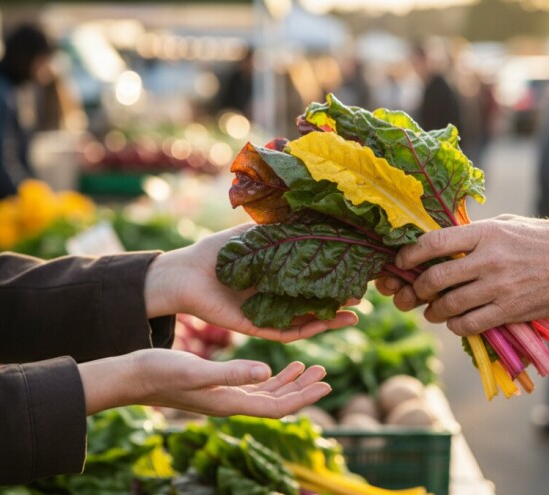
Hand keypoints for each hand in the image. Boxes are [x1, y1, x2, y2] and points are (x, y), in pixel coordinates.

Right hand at [79, 348, 330, 416]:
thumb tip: (266, 372)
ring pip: (267, 393)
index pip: (277, 407)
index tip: (327, 386)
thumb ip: (231, 373)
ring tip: (313, 367)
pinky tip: (281, 365)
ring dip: (291, 382)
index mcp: (230, 402)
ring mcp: (224, 395)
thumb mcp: (196, 370)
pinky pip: (254, 385)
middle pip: (277, 401)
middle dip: (304, 389)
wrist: (131, 376)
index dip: (304, 398)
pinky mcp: (218, 385)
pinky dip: (272, 376)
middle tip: (327, 373)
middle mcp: (231, 402)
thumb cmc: (159, 372)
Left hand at [145, 224, 357, 341]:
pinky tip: (329, 322)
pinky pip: (290, 332)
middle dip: (343, 298)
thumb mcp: (255, 234)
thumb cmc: (218, 252)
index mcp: (281, 274)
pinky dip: (311, 329)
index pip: (317, 276)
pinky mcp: (260, 327)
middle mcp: (280, 295)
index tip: (361, 268)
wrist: (185, 274)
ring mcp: (272, 313)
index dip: (339, 274)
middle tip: (364, 292)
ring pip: (310, 320)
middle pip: (319, 301)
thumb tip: (316, 211)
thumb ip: (282, 227)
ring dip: (334, 318)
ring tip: (356, 313)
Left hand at [394, 215, 548, 335]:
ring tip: (432, 309)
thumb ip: (474, 232)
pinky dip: (455, 325)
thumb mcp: (507, 224)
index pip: (435, 242)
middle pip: (435, 278)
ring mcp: (499, 288)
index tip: (402, 261)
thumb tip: (439, 240)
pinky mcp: (508, 311)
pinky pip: (469, 324)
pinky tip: (455, 320)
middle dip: (417, 288)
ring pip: (448, 306)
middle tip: (416, 290)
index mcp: (486, 233)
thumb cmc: (540, 240)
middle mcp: (489, 260)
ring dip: (432, 311)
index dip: (410, 254)